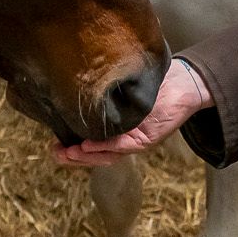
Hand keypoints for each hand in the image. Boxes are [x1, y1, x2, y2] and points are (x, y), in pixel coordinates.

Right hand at [52, 61, 211, 167]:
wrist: (183, 82)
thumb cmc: (151, 82)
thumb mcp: (121, 86)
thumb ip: (103, 90)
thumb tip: (72, 80)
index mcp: (117, 129)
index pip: (91, 143)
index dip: (73, 147)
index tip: (54, 145)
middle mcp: (125, 138)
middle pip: (97, 154)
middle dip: (75, 156)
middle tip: (55, 154)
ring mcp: (136, 139)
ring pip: (108, 154)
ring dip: (87, 155)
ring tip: (69, 152)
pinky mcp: (149, 138)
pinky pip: (125, 145)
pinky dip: (106, 147)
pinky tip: (89, 145)